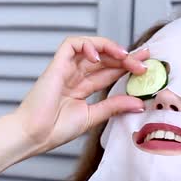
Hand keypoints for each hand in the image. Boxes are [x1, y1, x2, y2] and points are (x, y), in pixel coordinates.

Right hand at [14, 36, 148, 153]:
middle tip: (144, 59)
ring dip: (110, 48)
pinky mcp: (56, 65)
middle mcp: (74, 76)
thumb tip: (139, 102)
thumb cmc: (54, 130)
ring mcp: (65, 69)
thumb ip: (113, 107)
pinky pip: (71, 45)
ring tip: (125, 56)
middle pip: (103, 58)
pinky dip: (86, 45)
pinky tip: (99, 56)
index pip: (108, 71)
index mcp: (81, 88)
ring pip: (90, 47)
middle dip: (125, 56)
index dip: (127, 65)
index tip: (146, 64)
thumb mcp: (92, 117)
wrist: (34, 135)